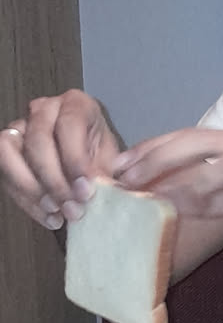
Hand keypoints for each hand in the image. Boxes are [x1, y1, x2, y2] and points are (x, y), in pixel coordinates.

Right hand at [0, 92, 121, 228]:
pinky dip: (25, 200)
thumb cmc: (100, 158)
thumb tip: (100, 188)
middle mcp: (44, 110)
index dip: (75, 160)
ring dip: (31, 187)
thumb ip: (106, 173)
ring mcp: (21, 127)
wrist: (87, 165)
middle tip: (72, 208)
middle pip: (37, 141)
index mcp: (76, 105)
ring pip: (9, 151)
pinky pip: (5, 172)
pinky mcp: (8, 150)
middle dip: (54, 181)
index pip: (69, 126)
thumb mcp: (112, 162)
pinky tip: (48, 217)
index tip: (85, 190)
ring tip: (56, 212)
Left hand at [114, 127, 222, 268]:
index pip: (196, 137)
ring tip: (170, 209)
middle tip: (128, 182)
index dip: (156, 149)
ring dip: (190, 194)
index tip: (123, 166)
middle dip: (158, 162)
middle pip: (202, 147)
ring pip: (222, 175)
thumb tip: (171, 196)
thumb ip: (221, 193)